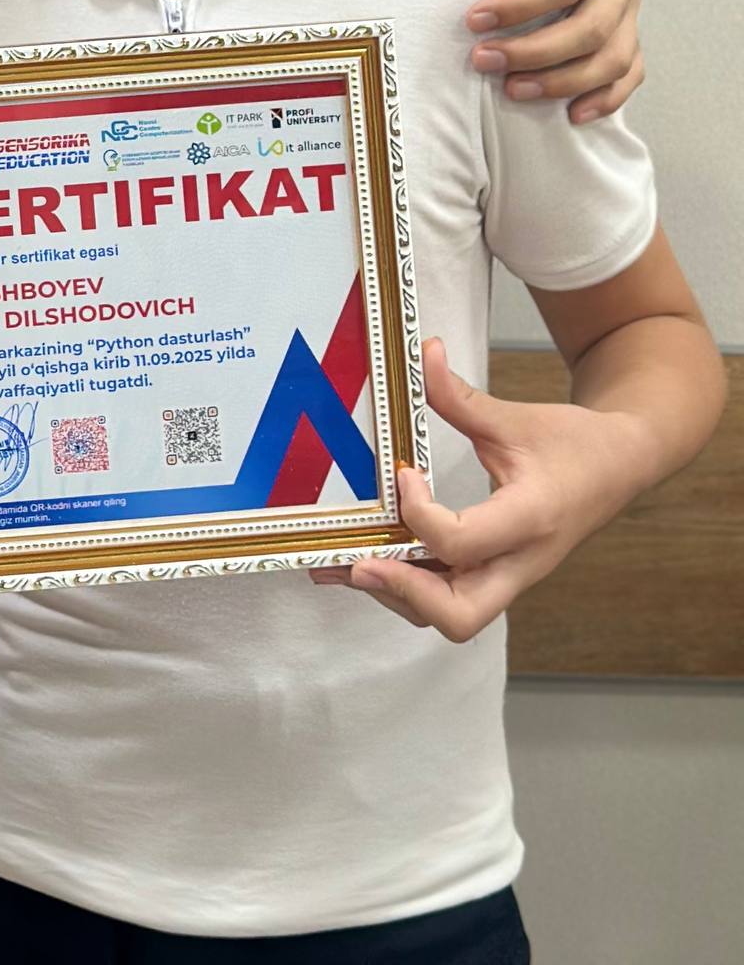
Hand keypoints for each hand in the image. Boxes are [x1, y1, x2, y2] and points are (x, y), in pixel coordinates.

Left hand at [308, 340, 650, 641]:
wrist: (623, 467)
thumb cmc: (576, 443)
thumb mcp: (517, 416)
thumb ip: (461, 397)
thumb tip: (422, 352)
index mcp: (531, 519)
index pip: (464, 542)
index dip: (420, 515)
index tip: (404, 475)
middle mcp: (522, 561)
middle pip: (460, 616)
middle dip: (404, 591)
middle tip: (358, 560)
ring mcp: (513, 575)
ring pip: (452, 617)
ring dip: (400, 595)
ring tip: (346, 565)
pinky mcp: (502, 574)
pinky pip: (455, 597)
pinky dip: (413, 587)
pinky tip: (378, 561)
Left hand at [469, 0, 642, 122]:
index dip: (524, 7)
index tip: (476, 19)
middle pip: (594, 28)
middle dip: (536, 52)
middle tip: (483, 59)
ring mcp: (629, 6)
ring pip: (612, 59)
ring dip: (563, 81)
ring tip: (512, 89)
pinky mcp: (623, 27)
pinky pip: (628, 71)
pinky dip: (606, 97)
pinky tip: (571, 113)